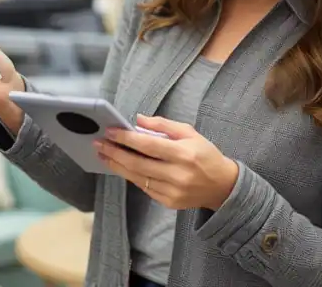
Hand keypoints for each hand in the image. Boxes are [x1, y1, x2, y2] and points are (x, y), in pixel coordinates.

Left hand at [95, 114, 238, 210]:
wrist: (222, 186)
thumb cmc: (206, 154)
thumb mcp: (190, 133)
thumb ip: (163, 125)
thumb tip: (138, 120)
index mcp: (184, 153)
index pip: (148, 145)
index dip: (126, 138)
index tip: (110, 131)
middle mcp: (177, 174)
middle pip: (137, 163)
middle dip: (114, 153)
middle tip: (99, 144)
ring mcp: (172, 191)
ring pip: (137, 178)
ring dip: (117, 166)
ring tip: (104, 155)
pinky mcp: (168, 202)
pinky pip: (144, 188)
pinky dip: (131, 176)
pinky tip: (121, 167)